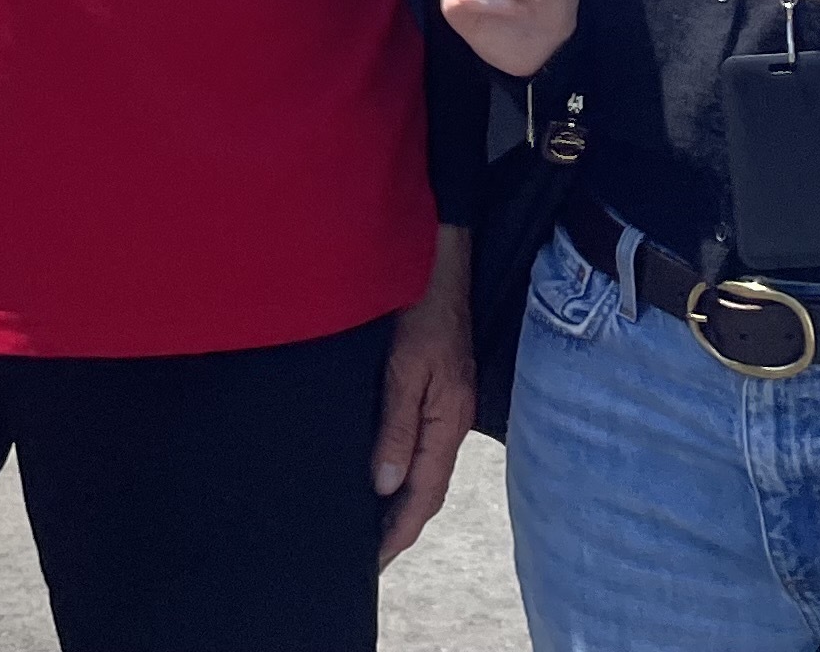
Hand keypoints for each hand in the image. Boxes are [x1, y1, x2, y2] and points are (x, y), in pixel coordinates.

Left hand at [372, 226, 473, 565]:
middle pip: (428, 489)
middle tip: (368, 559)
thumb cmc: (421, 305)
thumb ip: (397, 426)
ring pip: (426, 470)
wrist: (436, 256)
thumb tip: (386, 486)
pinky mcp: (437, 389)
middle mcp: (451, 418)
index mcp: (448, 419)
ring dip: (402, 503)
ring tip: (371, 529)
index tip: (372, 563)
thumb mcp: (406, 366)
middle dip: (401, 527)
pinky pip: (422, 445)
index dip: (399, 532)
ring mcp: (446, 404)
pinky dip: (404, 471)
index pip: (425, 494)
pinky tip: (384, 475)